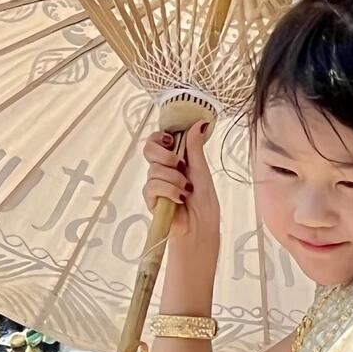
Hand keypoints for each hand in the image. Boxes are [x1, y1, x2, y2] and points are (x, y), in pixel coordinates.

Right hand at [143, 120, 220, 256]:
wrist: (200, 228)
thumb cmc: (204, 203)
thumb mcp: (202, 171)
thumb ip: (195, 148)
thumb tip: (200, 122)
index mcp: (175, 160)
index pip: (157, 141)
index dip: (160, 137)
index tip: (170, 140)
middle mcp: (163, 170)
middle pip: (149, 150)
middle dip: (165, 155)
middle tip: (180, 165)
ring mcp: (155, 185)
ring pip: (154, 169)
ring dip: (174, 179)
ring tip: (187, 190)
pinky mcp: (151, 199)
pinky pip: (151, 186)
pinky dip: (168, 191)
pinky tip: (179, 199)